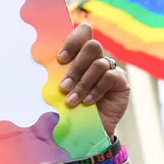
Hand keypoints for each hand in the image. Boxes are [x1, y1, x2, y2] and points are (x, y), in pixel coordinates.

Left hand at [57, 23, 129, 138]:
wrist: (86, 129)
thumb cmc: (69, 106)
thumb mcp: (61, 88)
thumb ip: (58, 73)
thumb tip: (42, 60)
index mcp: (81, 54)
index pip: (84, 33)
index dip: (73, 41)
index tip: (61, 59)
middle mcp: (98, 58)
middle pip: (92, 46)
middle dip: (76, 67)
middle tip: (64, 86)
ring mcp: (111, 69)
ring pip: (99, 64)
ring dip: (83, 84)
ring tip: (71, 101)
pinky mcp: (121, 82)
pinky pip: (110, 77)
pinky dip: (96, 90)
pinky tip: (87, 102)